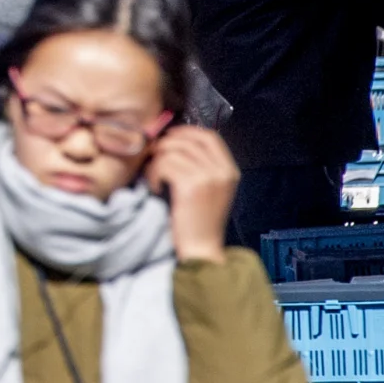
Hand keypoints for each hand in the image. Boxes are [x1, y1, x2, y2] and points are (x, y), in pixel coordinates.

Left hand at [151, 127, 236, 263]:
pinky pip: (164, 165)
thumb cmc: (199, 221)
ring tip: (154, 178)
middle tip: (153, 158)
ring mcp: (209, 177)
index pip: (209, 136)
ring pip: (173, 151)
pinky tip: (155, 188)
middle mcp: (222, 171)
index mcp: (230, 170)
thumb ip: (202, 165)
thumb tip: (174, 140)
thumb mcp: (211, 189)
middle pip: (188, 140)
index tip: (169, 138)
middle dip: (166, 144)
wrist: (202, 250)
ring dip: (156, 162)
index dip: (186, 132)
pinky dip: (153, 174)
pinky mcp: (192, 186)